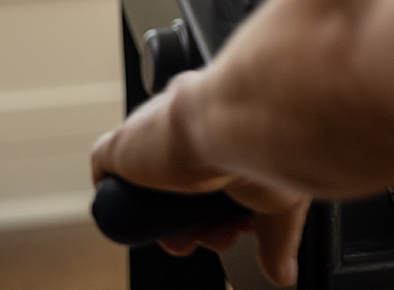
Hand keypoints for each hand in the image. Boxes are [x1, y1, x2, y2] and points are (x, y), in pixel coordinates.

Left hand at [91, 73, 309, 286]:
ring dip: (167, 224)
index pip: (218, 168)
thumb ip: (279, 238)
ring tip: (189, 239)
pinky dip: (119, 201)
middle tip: (219, 235)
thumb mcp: (284, 199)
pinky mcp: (121, 145)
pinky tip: (140, 218)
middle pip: (184, 183)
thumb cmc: (268, 143)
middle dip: (201, 221)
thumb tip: (283, 274)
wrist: (234, 122)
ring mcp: (154, 132)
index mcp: (231, 121)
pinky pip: (109, 176)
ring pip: (151, 186)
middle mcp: (192, 119)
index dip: (225, 207)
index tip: (240, 224)